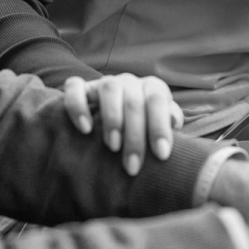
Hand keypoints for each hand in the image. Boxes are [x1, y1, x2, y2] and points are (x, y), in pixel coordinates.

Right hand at [63, 73, 183, 175]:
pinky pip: (75, 88)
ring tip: (113, 146)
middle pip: (134, 100)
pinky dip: (78, 106)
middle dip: (135, 135)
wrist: (120, 118)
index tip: (161, 155)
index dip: (159, 127)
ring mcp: (104, 83)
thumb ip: (170, 123)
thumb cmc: (146, 129)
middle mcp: (130, 82)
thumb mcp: (162, 127)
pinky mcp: (81, 88)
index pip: (157, 100)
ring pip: (109, 88)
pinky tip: (85, 129)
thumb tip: (174, 122)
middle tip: (132, 166)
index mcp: (153, 88)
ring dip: (112, 118)